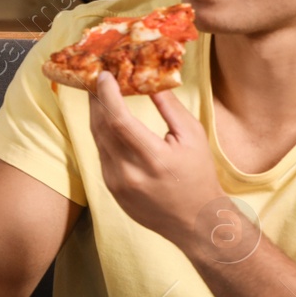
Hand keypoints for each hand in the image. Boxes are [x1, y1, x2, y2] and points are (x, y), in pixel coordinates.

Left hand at [87, 73, 225, 250]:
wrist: (195, 221)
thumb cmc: (198, 175)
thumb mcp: (193, 137)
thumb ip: (169, 108)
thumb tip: (150, 80)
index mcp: (153, 158)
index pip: (118, 120)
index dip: (107, 95)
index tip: (104, 75)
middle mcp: (128, 173)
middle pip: (101, 127)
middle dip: (96, 100)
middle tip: (96, 78)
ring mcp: (116, 183)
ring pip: (97, 140)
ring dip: (96, 115)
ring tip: (100, 94)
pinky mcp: (110, 188)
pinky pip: (101, 154)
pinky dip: (102, 134)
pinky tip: (107, 120)